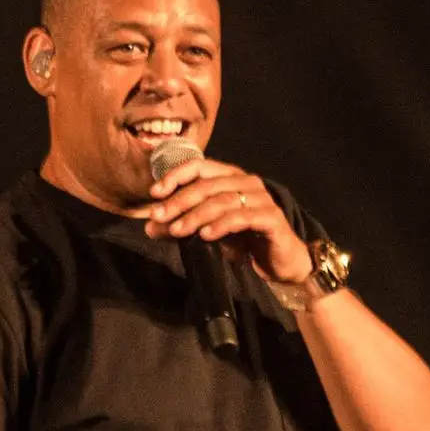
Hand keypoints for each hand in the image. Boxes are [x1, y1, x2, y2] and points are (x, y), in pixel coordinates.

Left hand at [144, 157, 312, 287]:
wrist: (280, 265)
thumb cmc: (244, 243)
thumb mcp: (206, 232)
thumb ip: (180, 226)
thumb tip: (149, 226)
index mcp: (230, 177)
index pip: (199, 166)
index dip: (175, 175)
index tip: (154, 193)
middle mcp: (247, 182)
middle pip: (208, 184)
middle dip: (180, 200)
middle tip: (159, 217)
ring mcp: (261, 199)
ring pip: (223, 199)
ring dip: (196, 215)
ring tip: (177, 230)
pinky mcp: (272, 218)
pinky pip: (243, 217)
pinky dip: (221, 225)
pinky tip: (206, 236)